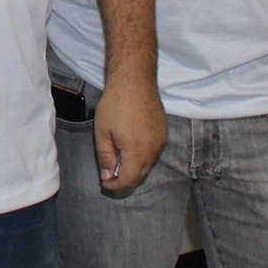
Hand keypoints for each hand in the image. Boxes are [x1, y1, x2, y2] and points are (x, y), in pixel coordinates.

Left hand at [93, 76, 166, 192]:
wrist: (134, 82)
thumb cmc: (115, 105)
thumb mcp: (102, 132)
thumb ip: (106, 157)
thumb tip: (108, 176)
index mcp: (137, 152)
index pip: (129, 180)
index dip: (115, 186)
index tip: (104, 183)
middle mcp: (153, 150)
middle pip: (140, 176)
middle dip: (125, 181)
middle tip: (109, 178)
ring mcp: (161, 142)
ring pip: (148, 166)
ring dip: (134, 170)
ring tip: (118, 164)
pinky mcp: (164, 133)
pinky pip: (154, 154)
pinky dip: (142, 159)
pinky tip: (130, 151)